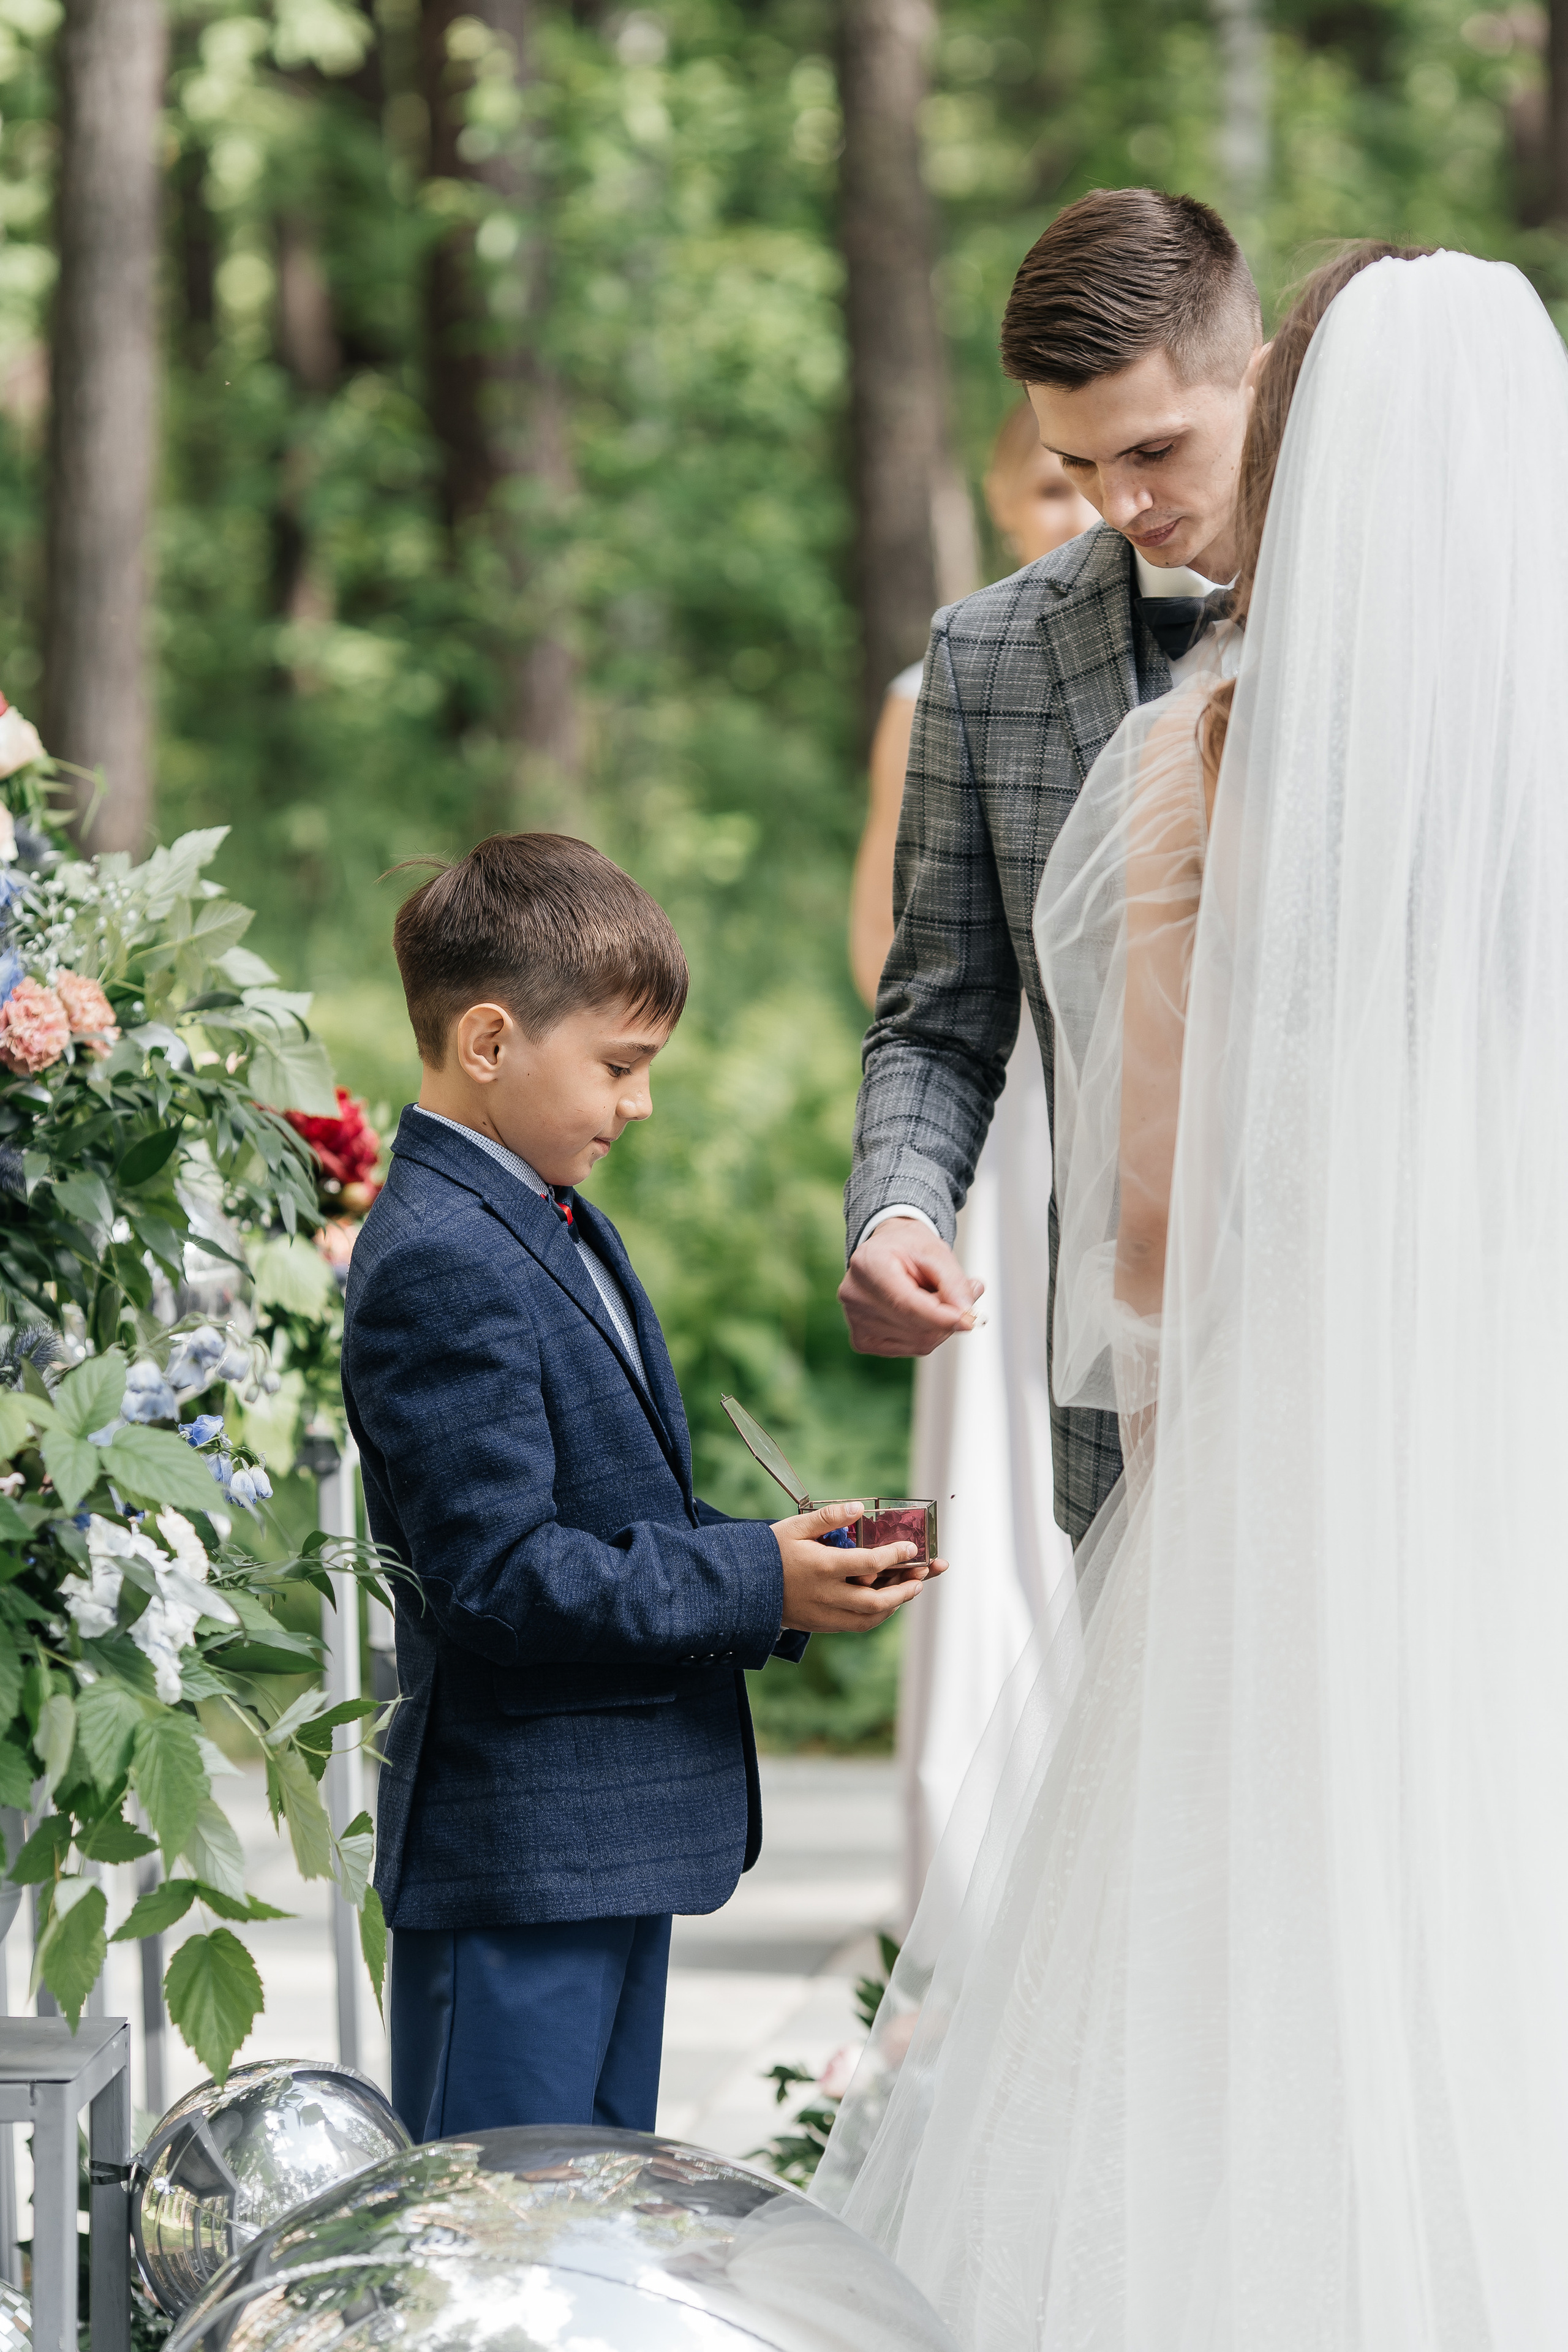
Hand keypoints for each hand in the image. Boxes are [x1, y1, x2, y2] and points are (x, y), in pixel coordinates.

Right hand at [773, 1500, 946, 1632]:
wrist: (743, 1587)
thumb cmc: (770, 1552)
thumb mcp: (796, 1526)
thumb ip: (828, 1517)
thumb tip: (858, 1507)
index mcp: (822, 1567)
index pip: (869, 1562)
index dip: (895, 1555)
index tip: (911, 1548)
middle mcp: (827, 1595)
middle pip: (877, 1601)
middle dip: (904, 1590)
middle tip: (922, 1577)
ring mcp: (824, 1614)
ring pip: (870, 1618)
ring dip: (895, 1605)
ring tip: (910, 1590)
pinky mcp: (821, 1625)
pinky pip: (857, 1625)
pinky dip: (877, 1615)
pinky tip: (886, 1602)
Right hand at [838, 1217, 982, 1356]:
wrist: (888, 1250)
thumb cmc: (910, 1248)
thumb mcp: (936, 1252)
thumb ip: (954, 1282)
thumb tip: (966, 1316)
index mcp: (868, 1264)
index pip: (906, 1303)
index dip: (941, 1317)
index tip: (969, 1319)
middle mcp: (855, 1294)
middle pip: (915, 1326)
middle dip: (946, 1318)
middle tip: (956, 1295)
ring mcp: (855, 1320)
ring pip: (918, 1341)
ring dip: (938, 1325)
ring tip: (931, 1298)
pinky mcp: (862, 1339)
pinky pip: (910, 1348)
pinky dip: (925, 1334)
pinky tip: (919, 1313)